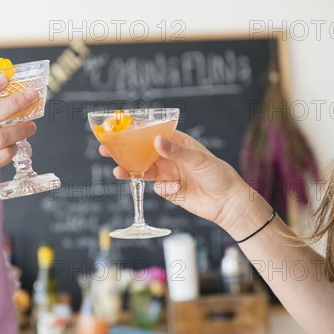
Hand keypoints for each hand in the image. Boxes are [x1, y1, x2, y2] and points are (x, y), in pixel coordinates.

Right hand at [99, 131, 259, 231]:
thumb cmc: (218, 174)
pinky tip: (179, 188)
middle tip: (105, 149)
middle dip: (124, 151)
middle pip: (141, 151)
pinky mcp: (169, 190)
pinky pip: (157, 187)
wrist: (227, 203)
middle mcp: (170, 156)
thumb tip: (156, 141)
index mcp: (178, 142)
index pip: (152, 132)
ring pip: (143, 170)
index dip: (134, 131)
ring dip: (131, 170)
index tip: (117, 129)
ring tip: (118, 171)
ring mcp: (168, 173)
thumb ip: (175, 152)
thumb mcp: (198, 159)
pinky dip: (164, 188)